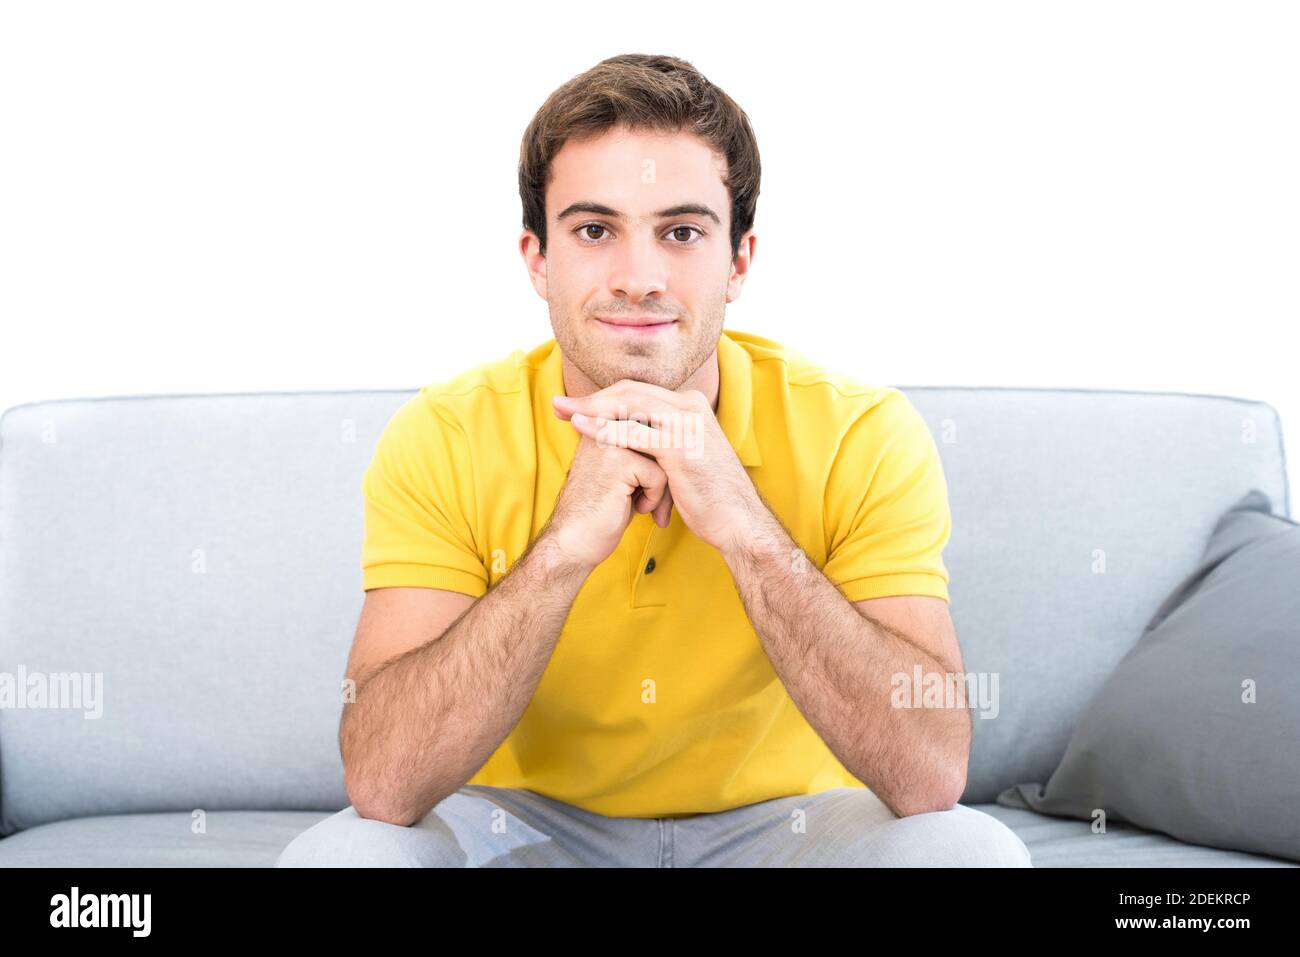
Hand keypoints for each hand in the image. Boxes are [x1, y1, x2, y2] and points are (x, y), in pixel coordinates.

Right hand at [543, 429, 674, 570]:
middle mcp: (604, 427)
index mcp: (603, 424)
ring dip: (661, 489)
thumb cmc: (604, 512)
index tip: (647, 489)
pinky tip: (635, 507)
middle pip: (660, 442)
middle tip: (658, 504)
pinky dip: (654, 498)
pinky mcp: (617, 461)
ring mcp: (609, 441)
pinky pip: (659, 475)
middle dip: (665, 476)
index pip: (652, 431)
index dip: (659, 463)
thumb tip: (679, 441)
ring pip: (663, 458)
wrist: (573, 543)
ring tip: (645, 506)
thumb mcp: (625, 475)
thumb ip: (643, 451)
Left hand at [552, 380, 762, 553]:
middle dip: (591, 398)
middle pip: (630, 391)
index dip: (603, 397)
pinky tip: (583, 428)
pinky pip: (634, 430)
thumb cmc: (708, 496)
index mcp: (691, 406)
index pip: (638, 391)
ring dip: (592, 408)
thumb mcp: (684, 459)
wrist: (738, 522)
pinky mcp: (681, 445)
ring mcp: (687, 423)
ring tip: (564, 413)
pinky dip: (605, 427)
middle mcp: (690, 406)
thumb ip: (661, 441)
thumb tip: (629, 437)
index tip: (573, 407)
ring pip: (630, 404)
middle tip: (559, 405)